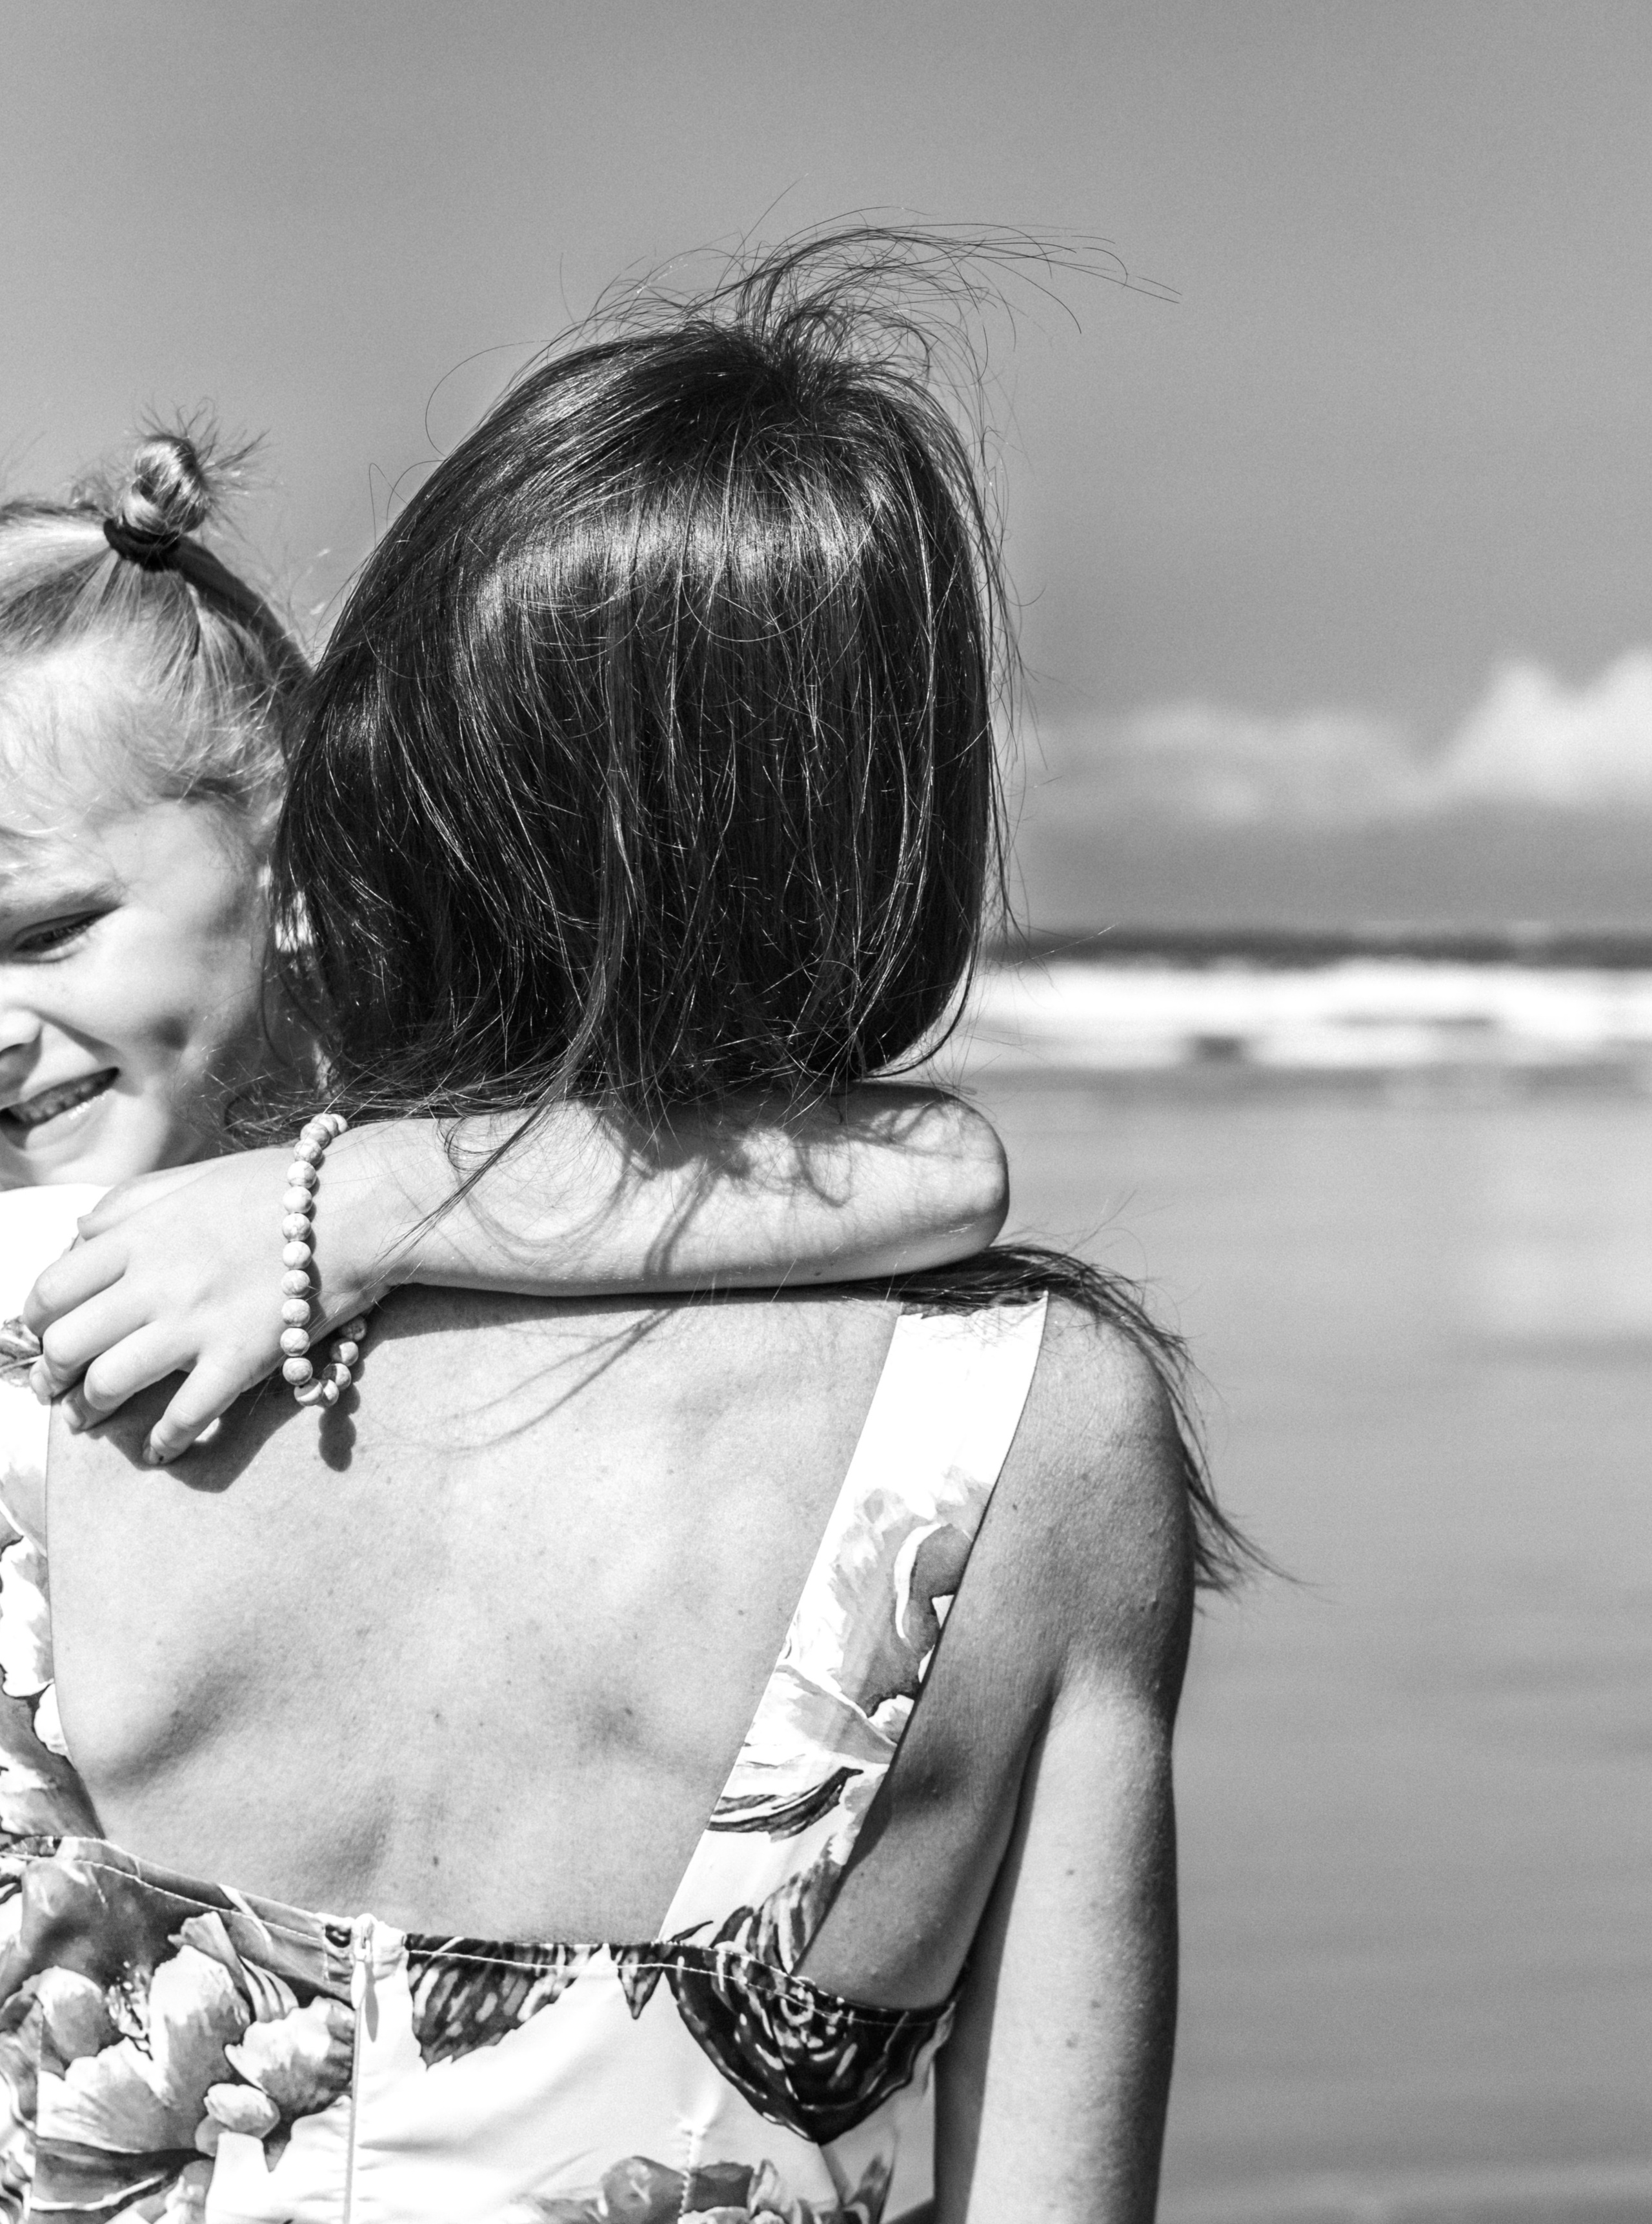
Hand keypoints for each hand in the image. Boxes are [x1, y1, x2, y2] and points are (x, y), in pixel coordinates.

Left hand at [23, 1147, 389, 1463]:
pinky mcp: (240, 1358)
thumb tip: (78, 1232)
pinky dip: (165, 1442)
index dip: (35, 1320)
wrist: (358, 1205)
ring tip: (90, 1421)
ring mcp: (196, 1322)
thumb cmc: (284, 1186)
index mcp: (140, 1233)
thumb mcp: (193, 1176)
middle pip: (66, 1342)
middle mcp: (156, 1279)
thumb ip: (131, 1202)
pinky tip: (162, 1450)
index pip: (52, 1287)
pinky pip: (185, 1416)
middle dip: (52, 1374)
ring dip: (91, 1411)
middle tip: (58, 1386)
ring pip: (109, 1383)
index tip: (45, 1334)